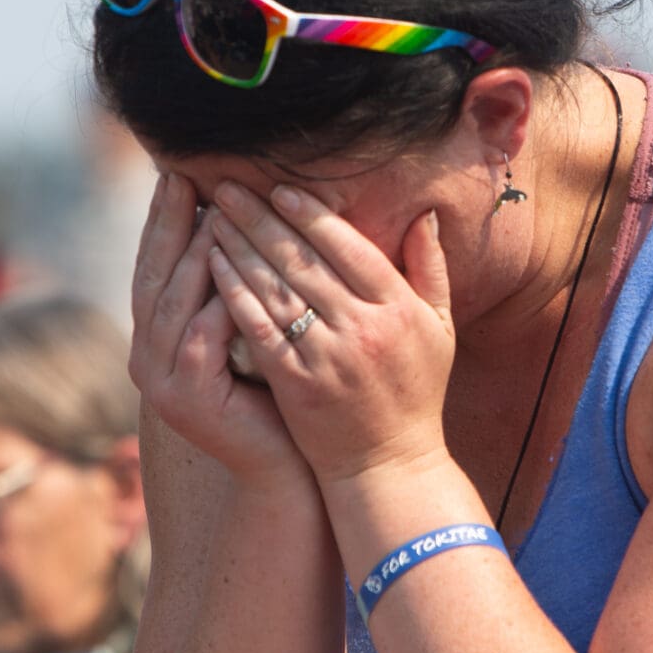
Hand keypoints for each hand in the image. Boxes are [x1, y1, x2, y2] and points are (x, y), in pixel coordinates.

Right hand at [129, 173, 308, 489]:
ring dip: (194, 255)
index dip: (167, 219)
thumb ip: (245, 282)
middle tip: (183, 176)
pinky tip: (237, 269)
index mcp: (164, 334)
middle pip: (156, 275)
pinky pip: (202, 339)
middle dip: (170, 224)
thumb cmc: (281, 387)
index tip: (182, 172)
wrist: (288, 463)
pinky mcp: (189, 402)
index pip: (160, 263)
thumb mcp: (257, 326)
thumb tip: (250, 215)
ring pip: (175, 302)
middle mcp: (150, 355)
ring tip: (215, 210)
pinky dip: (217, 302)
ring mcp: (164, 382)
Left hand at [208, 181, 455, 486]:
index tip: (279, 188)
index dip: (311, 216)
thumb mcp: (439, 327)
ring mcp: (327, 357)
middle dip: (261, 219)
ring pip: (275, 290)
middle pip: (303, 262)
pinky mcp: (296, 384)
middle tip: (228, 188)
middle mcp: (363, 328)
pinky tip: (213, 266)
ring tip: (214, 217)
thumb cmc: (416, 391)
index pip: (350, 248)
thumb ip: (430, 268)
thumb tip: (424, 215)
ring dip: (239, 248)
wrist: (389, 465)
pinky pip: (258, 329)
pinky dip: (234, 294)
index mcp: (398, 308)